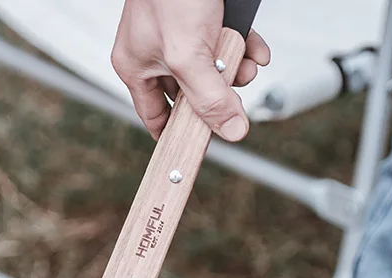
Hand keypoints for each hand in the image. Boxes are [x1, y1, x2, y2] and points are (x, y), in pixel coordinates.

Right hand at [111, 0, 269, 140]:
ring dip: (235, 70)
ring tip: (243, 64)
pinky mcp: (204, 18)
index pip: (155, 116)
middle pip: (191, 95)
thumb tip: (231, 131)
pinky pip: (227, 44)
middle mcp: (156, 53)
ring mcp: (181, 35)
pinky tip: (254, 50)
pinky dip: (244, 48)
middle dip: (217, 95)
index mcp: (136, 67)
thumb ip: (210, 98)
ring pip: (213, 69)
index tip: (198, 146)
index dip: (178, 133)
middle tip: (230, 94)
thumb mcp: (190, 56)